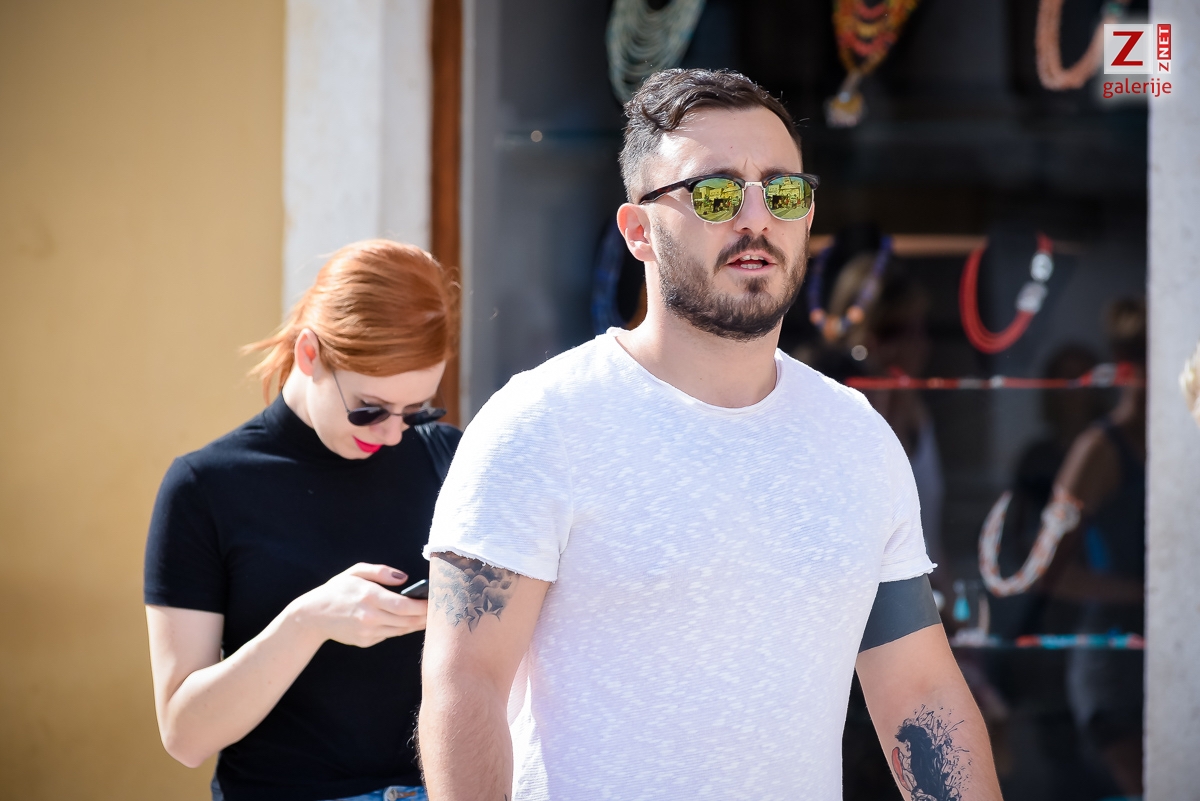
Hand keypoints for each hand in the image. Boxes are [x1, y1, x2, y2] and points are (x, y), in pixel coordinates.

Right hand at [290, 563, 428, 647]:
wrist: (312, 616)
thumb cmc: (337, 589)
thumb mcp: (356, 572)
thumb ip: (381, 572)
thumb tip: (405, 578)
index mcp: (370, 597)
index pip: (406, 605)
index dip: (425, 606)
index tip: (437, 600)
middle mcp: (371, 617)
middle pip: (408, 621)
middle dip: (426, 616)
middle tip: (441, 610)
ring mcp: (368, 632)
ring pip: (402, 630)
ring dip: (417, 624)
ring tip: (431, 616)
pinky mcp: (366, 641)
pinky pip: (390, 634)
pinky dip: (402, 628)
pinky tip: (410, 622)